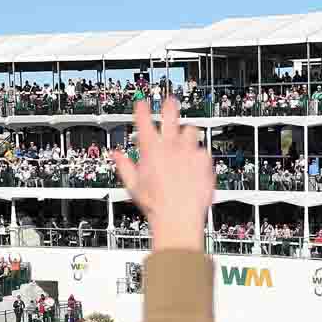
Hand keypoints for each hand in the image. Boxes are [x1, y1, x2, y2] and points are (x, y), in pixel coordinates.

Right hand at [114, 97, 213, 250]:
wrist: (179, 218)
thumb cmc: (156, 206)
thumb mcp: (133, 186)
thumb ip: (124, 166)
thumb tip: (117, 156)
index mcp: (150, 149)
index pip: (143, 119)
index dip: (142, 108)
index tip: (142, 102)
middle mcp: (171, 145)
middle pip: (171, 114)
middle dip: (169, 106)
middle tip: (170, 102)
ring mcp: (189, 151)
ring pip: (191, 129)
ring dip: (187, 133)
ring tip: (186, 141)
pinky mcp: (204, 160)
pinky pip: (203, 150)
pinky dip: (199, 155)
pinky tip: (195, 165)